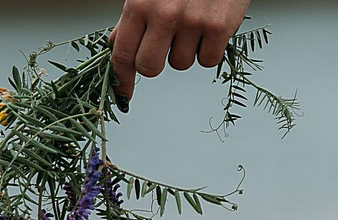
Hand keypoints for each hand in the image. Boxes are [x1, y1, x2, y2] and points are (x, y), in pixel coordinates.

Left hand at [110, 0, 252, 107]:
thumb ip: (132, 18)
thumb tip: (117, 45)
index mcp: (140, 3)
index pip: (123, 53)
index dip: (122, 78)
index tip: (123, 93)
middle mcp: (164, 13)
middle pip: (150, 68)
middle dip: (155, 64)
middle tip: (165, 46)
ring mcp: (192, 22)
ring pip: (181, 64)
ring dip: (186, 50)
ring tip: (192, 23)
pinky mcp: (219, 27)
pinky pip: (208, 60)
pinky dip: (210, 49)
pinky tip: (209, 26)